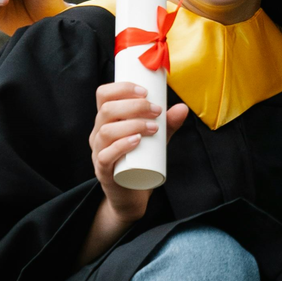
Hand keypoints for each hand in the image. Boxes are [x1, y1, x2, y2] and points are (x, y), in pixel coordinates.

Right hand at [90, 82, 190, 221]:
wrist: (133, 193)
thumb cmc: (141, 160)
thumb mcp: (156, 139)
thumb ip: (168, 125)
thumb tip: (183, 107)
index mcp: (107, 121)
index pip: (103, 95)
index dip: (121, 88)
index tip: (145, 91)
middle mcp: (98, 133)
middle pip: (106, 110)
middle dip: (134, 106)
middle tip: (156, 110)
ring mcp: (98, 152)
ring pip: (106, 131)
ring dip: (132, 124)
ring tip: (153, 127)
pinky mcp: (103, 170)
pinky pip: (106, 156)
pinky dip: (121, 146)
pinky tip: (137, 141)